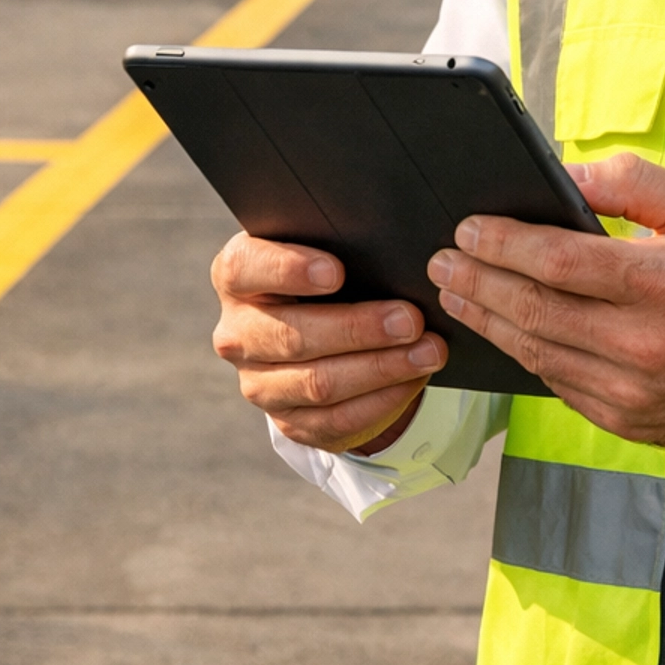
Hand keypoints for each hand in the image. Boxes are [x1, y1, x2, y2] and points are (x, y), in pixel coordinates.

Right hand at [211, 233, 446, 455]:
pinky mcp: (288, 420)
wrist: (318, 328)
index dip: (287, 269)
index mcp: (238, 277)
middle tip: (409, 320)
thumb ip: (340, 243)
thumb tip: (397, 250)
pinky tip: (412, 380)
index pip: (245, 267)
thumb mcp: (323, 250)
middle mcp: (239, 333)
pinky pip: (336, 419)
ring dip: (380, 368)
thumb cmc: (327, 275)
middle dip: (358, 329)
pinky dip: (381, 399)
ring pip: (317, 383)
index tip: (336, 271)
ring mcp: (260, 383)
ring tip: (427, 352)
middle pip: (292, 336)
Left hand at [426, 153, 664, 452]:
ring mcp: (632, 388)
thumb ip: (634, 183)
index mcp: (664, 280)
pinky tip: (503, 330)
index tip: (468, 227)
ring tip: (456, 292)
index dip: (503, 242)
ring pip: (536, 352)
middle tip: (442, 260)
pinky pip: (557, 384)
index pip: (559, 261)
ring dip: (487, 319)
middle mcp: (644, 341)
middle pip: (533, 309)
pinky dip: (523, 354)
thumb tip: (564, 174)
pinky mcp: (626, 420)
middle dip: (477, 279)